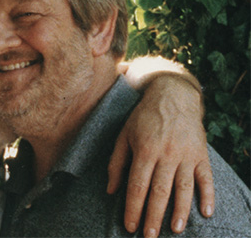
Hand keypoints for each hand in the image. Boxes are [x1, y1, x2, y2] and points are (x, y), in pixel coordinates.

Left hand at [108, 74, 213, 236]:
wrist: (173, 95)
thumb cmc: (143, 118)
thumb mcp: (123, 135)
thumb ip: (116, 163)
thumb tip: (110, 190)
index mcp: (145, 150)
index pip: (137, 185)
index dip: (133, 208)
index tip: (130, 226)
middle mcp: (166, 154)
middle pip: (160, 191)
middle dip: (154, 216)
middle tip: (149, 237)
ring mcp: (186, 155)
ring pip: (184, 188)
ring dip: (180, 211)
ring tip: (175, 230)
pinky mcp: (201, 154)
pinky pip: (206, 178)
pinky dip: (208, 195)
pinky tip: (205, 213)